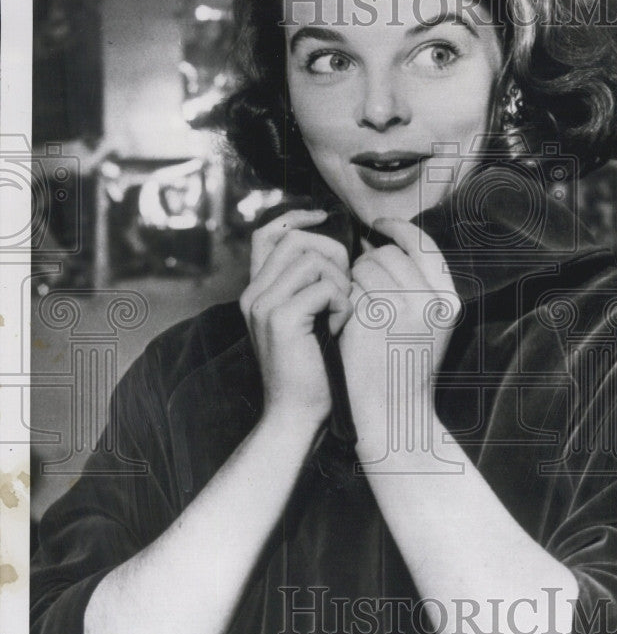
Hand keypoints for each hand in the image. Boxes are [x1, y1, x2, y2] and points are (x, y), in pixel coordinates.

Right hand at [239, 208, 351, 428]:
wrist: (296, 415)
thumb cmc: (312, 371)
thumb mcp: (308, 321)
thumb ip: (310, 287)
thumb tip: (341, 252)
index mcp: (257, 291)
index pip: (267, 233)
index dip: (297, 218)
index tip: (323, 219)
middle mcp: (254, 294)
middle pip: (297, 240)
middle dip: (333, 254)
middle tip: (346, 287)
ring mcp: (263, 305)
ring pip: (313, 261)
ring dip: (340, 284)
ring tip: (340, 314)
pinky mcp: (281, 319)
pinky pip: (325, 288)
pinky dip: (342, 305)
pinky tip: (338, 328)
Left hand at [340, 217, 460, 441]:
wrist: (393, 410)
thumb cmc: (406, 363)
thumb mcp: (430, 322)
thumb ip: (420, 283)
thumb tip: (385, 240)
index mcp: (449, 300)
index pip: (423, 244)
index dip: (398, 228)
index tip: (379, 225)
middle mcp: (430, 302)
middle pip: (390, 254)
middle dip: (370, 260)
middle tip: (362, 279)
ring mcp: (400, 310)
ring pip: (366, 267)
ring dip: (354, 278)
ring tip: (356, 302)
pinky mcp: (370, 319)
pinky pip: (350, 288)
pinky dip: (344, 296)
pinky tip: (347, 316)